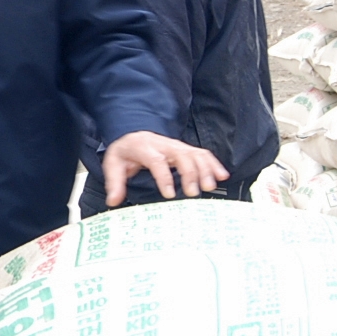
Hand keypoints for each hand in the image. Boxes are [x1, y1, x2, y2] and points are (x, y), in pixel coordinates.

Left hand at [101, 131, 229, 206]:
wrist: (133, 134)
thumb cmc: (125, 152)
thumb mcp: (113, 164)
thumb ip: (114, 182)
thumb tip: (113, 201)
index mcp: (145, 147)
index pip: (157, 161)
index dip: (165, 177)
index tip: (170, 194)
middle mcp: (164, 145)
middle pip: (181, 155)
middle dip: (190, 174)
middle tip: (193, 193)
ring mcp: (177, 146)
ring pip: (196, 154)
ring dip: (205, 169)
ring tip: (209, 187)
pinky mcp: (186, 150)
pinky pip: (203, 154)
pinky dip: (214, 164)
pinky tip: (222, 176)